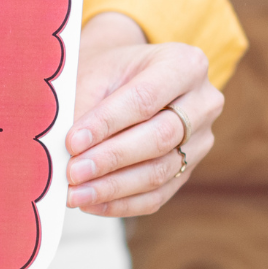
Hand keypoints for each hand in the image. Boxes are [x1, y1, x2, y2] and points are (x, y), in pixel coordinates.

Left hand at [65, 11, 221, 216]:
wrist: (128, 78)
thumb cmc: (110, 73)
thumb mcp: (96, 73)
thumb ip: (84, 107)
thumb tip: (65, 151)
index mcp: (184, 64)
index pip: (145, 99)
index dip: (107, 124)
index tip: (73, 141)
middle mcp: (203, 103)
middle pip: (160, 138)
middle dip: (111, 159)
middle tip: (73, 172)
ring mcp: (201, 140)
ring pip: (159, 172)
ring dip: (113, 187)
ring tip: (75, 193)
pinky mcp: (189, 169)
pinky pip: (157, 196)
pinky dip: (121, 204)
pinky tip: (91, 203)